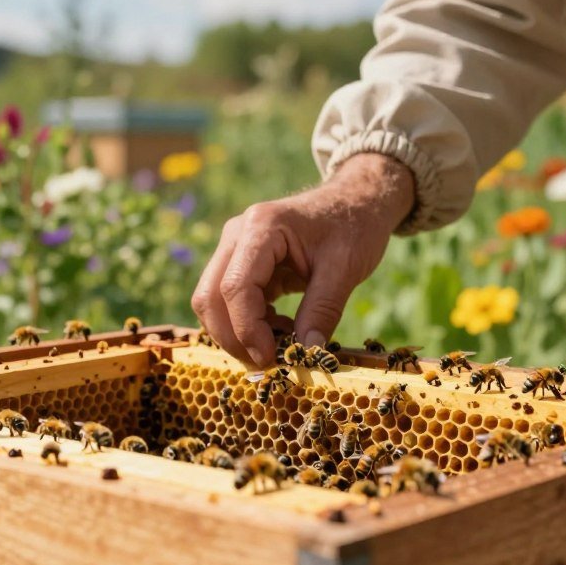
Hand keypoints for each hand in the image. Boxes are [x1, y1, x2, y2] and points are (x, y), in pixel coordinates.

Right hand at [192, 153, 414, 367]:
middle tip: (268, 362)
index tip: (272, 358)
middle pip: (210, 296)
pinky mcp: (240, 262)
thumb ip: (323, 310)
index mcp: (261, 227)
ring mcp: (234, 247)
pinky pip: (228, 300)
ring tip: (278, 343)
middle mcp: (237, 234)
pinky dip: (246, 323)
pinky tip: (279, 328)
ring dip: (236, 332)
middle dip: (232, 337)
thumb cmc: (353, 227)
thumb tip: (305, 352)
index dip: (247, 330)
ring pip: (211, 301)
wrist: (355, 201)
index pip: (235, 287)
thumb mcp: (346, 269)